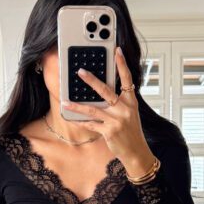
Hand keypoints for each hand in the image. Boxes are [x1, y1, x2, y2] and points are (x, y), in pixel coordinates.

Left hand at [61, 47, 155, 177]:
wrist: (137, 152)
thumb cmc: (132, 132)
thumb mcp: (130, 114)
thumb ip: (119, 103)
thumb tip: (101, 92)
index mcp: (131, 102)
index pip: (127, 79)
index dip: (122, 65)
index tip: (117, 51)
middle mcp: (124, 109)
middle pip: (106, 91)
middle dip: (91, 80)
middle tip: (80, 72)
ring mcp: (116, 120)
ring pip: (93, 110)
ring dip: (77, 106)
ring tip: (65, 102)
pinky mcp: (109, 131)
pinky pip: (91, 124)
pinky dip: (81, 122)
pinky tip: (73, 119)